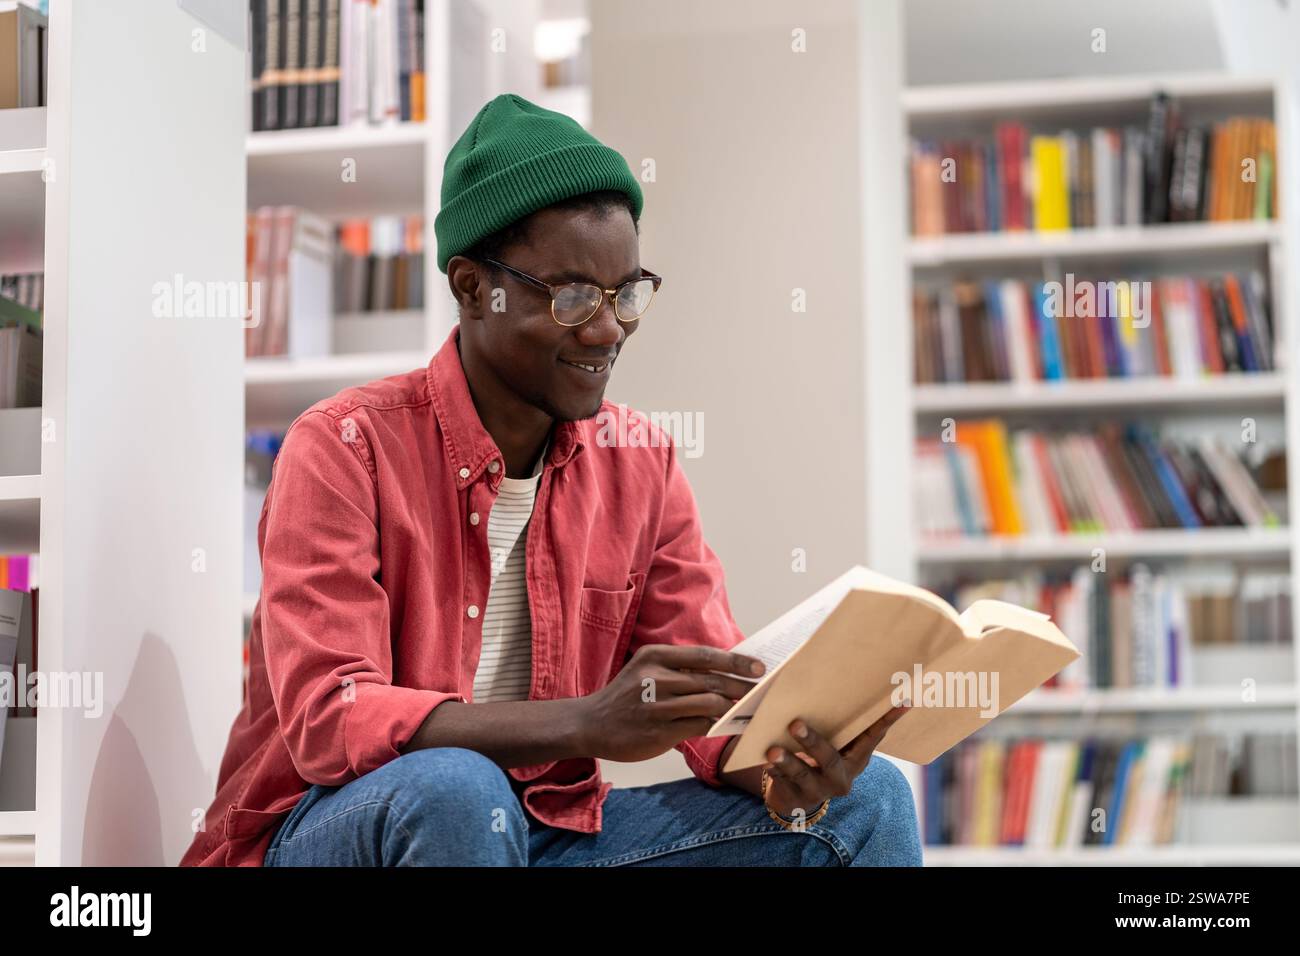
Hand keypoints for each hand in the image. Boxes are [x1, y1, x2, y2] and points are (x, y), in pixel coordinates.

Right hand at [579, 644, 764, 762]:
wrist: (591, 724)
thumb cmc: (626, 697)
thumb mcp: (646, 670)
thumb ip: (679, 669)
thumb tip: (724, 673)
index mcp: (655, 656)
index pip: (705, 656)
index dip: (736, 661)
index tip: (759, 667)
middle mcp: (656, 677)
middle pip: (712, 680)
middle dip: (742, 686)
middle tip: (761, 690)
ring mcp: (658, 705)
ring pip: (709, 703)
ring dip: (732, 707)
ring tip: (746, 709)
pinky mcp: (660, 731)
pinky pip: (700, 725)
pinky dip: (718, 725)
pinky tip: (727, 725)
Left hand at [761, 705, 909, 818]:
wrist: (796, 797)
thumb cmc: (818, 759)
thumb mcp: (834, 745)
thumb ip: (840, 725)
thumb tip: (845, 676)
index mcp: (856, 760)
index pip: (873, 737)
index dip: (887, 720)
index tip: (901, 700)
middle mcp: (841, 778)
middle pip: (829, 759)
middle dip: (812, 742)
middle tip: (794, 724)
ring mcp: (819, 791)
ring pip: (802, 775)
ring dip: (787, 761)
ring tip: (772, 751)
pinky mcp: (796, 799)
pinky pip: (783, 784)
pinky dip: (774, 772)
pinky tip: (764, 763)